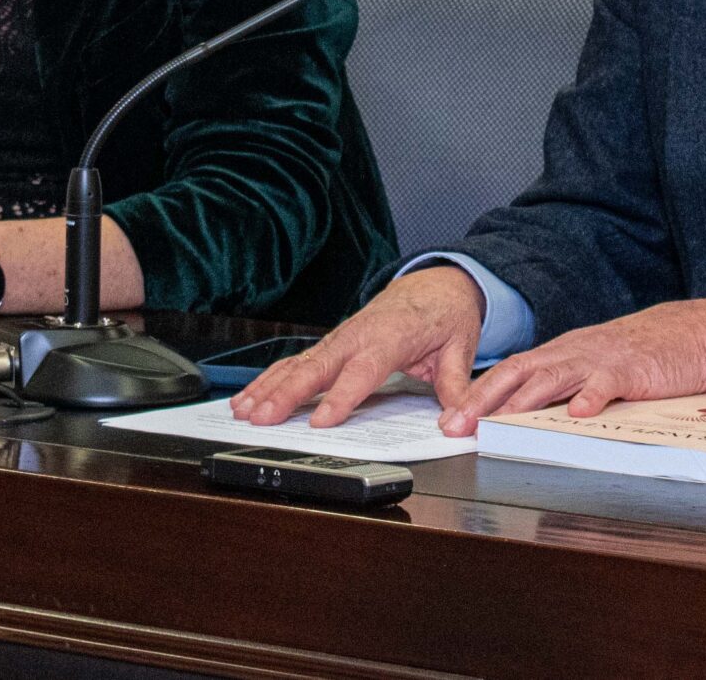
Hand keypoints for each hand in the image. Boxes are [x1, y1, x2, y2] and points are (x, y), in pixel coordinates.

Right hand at [229, 264, 485, 428]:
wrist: (436, 282)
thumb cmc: (445, 315)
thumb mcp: (461, 348)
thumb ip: (457, 388)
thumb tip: (458, 422)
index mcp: (389, 337)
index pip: (361, 371)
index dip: (340, 397)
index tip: (321, 421)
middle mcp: (356, 336)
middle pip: (317, 368)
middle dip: (286, 395)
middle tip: (263, 418)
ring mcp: (339, 339)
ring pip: (298, 365)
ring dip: (268, 388)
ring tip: (244, 410)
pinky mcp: (330, 344)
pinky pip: (295, 363)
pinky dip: (269, 379)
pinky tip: (249, 396)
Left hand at [439, 293, 705, 434]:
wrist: (697, 333)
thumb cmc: (646, 354)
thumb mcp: (597, 368)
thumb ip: (566, 387)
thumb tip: (527, 415)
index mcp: (564, 353)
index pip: (510, 372)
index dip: (477, 395)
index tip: (450, 419)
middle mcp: (575, 352)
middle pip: (518, 373)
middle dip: (482, 400)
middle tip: (456, 426)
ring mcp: (602, 359)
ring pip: (553, 377)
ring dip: (522, 402)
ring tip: (498, 423)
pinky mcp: (633, 370)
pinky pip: (608, 383)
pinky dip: (590, 397)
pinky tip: (576, 414)